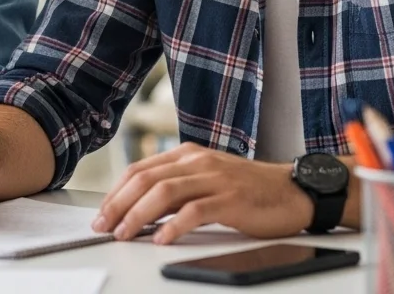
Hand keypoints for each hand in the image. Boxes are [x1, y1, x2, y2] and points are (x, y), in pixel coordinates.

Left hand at [92, 142, 313, 243]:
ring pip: (165, 192)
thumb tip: (141, 211)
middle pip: (146, 179)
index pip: (140, 169)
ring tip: (125, 234)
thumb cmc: (248, 190)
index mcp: (187, 155)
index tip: (102, 214)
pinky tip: (162, 239)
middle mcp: (197, 161)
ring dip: (139, 215)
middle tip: (104, 226)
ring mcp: (214, 178)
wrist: (292, 191)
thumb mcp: (206, 181)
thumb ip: (177, 190)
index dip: (116, 192)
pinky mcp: (230, 198)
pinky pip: (195, 211)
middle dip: (119, 204)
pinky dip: (174, 225)